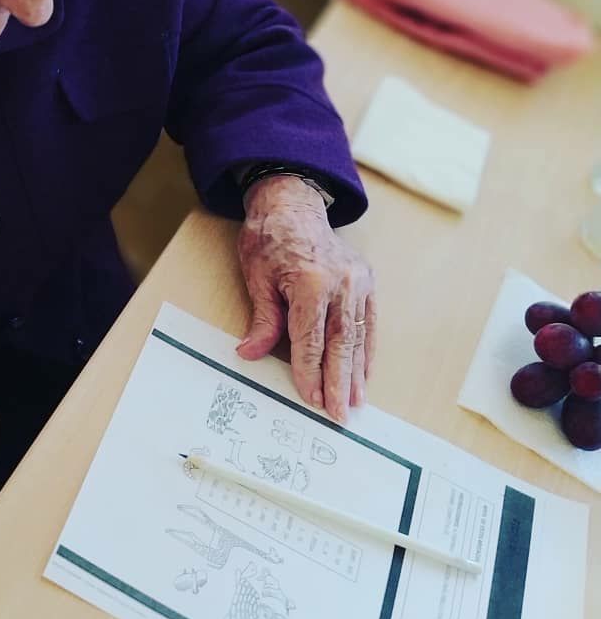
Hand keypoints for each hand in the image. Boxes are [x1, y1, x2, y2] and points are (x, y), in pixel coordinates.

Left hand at [234, 175, 375, 422]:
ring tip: (357, 401)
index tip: (311, 399)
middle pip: (340, 344)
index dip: (309, 372)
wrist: (292, 204)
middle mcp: (341, 283)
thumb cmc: (269, 239)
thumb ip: (262, 319)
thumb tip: (250, 353)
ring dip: (358, 372)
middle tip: (338, 414)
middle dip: (338, 382)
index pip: (310, 340)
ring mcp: (358, 281)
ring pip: (358, 336)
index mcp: (311, 283)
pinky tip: (366, 372)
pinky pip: (369, 321)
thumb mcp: (256, 277)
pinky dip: (367, 349)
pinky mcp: (366, 280)